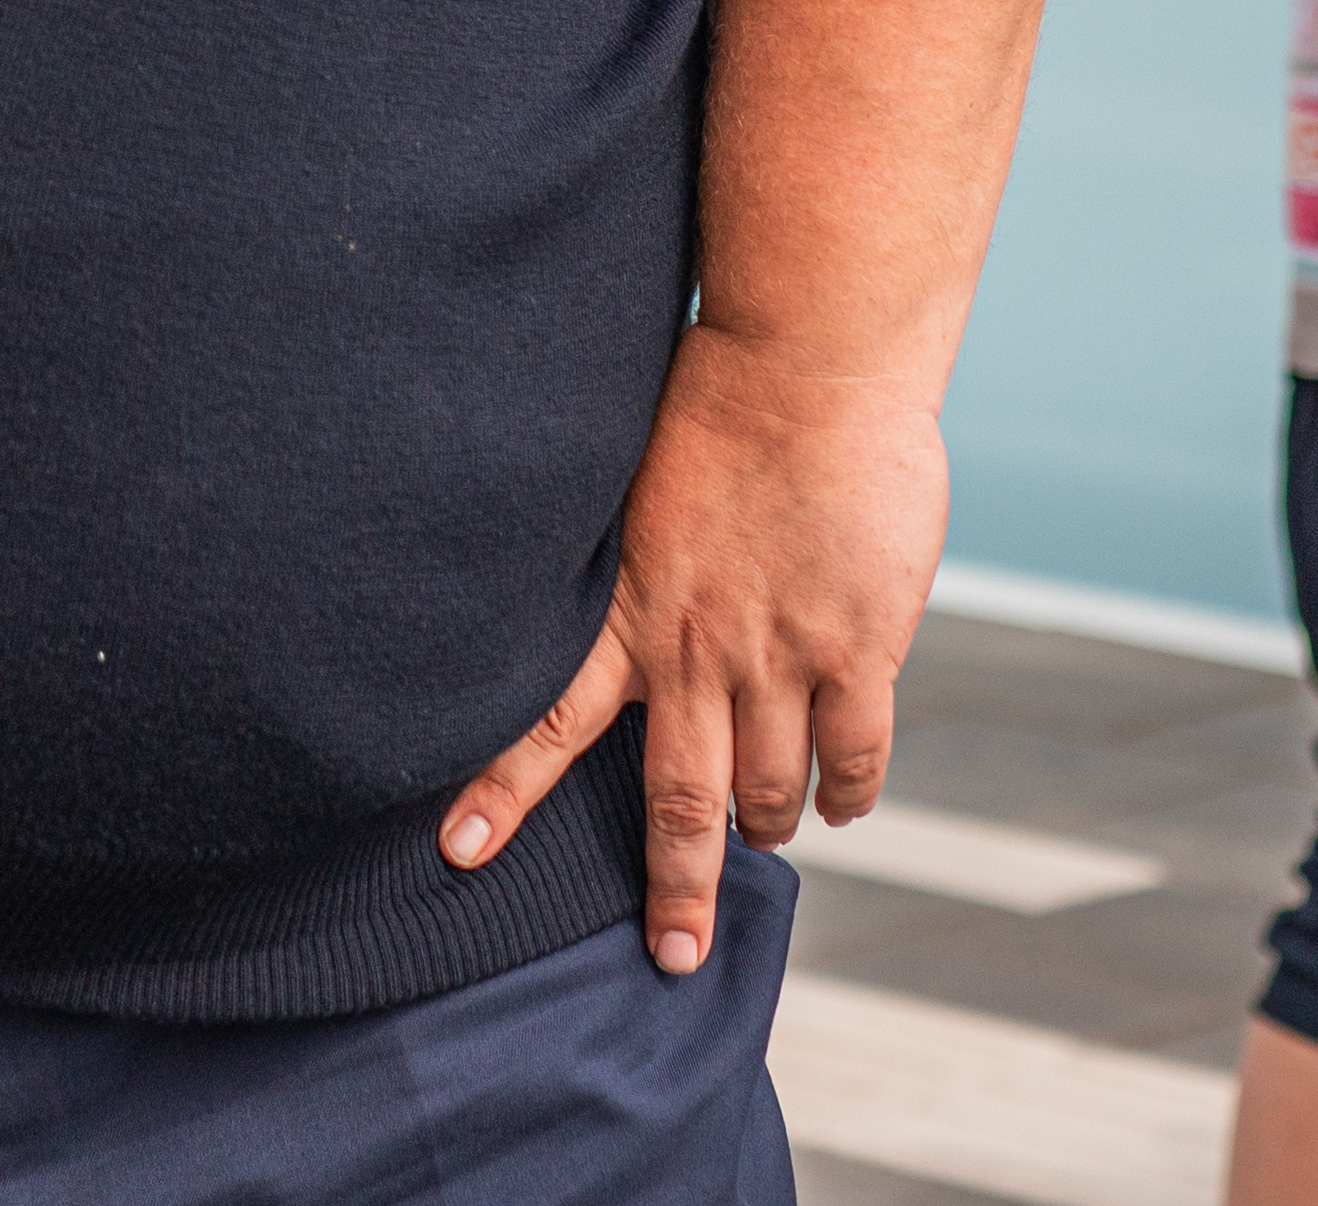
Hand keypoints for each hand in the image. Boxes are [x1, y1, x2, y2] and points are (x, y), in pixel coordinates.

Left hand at [437, 322, 941, 977]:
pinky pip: (852, 756)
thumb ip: (625, 564)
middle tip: (672, 954)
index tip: (459, 856)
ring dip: (767, 825)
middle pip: (680, 800)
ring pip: (770, 790)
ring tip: (765, 838)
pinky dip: (845, 795)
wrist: (809, 362)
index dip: (503, 793)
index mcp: (629, 610)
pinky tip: (838, 806)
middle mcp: (697, 650)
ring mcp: (780, 655)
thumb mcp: (632, 491)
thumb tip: (603, 599)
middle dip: (676, 887)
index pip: (546, 720)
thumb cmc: (718, 403)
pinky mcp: (858, 647)